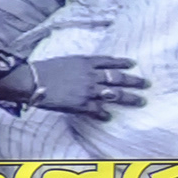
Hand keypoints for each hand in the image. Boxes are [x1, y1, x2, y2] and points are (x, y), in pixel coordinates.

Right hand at [20, 54, 147, 118]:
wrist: (31, 81)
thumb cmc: (42, 69)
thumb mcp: (63, 61)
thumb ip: (78, 65)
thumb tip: (86, 69)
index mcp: (84, 62)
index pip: (109, 61)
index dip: (122, 62)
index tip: (133, 64)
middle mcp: (90, 76)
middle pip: (117, 77)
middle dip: (134, 81)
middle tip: (146, 83)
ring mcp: (88, 91)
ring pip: (115, 94)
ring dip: (129, 98)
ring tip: (141, 101)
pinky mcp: (81, 104)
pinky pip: (98, 110)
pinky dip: (105, 113)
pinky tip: (110, 116)